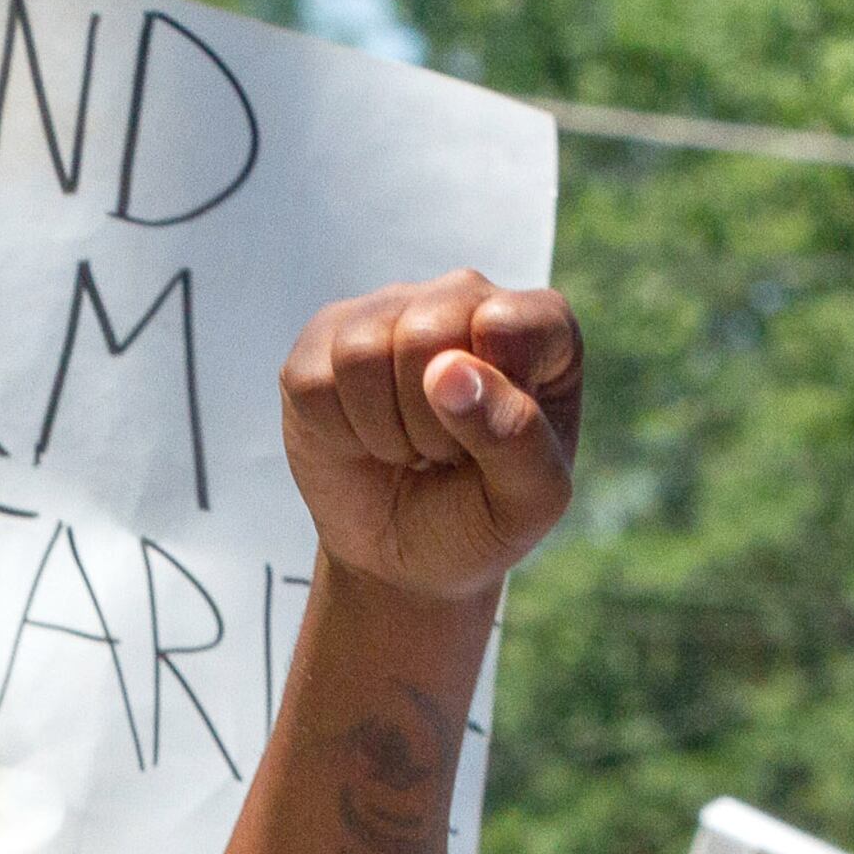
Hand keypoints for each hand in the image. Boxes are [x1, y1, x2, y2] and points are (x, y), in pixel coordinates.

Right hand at [278, 274, 582, 600]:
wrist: (404, 556)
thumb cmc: (481, 518)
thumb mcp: (527, 501)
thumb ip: (517, 437)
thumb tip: (450, 368)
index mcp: (539, 326)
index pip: (507, 325)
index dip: (491, 397)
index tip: (494, 441)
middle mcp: (464, 297)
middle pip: (425, 333)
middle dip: (430, 424)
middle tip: (444, 454)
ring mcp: (388, 311)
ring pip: (361, 352)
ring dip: (384, 432)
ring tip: (407, 449)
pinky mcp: (322, 340)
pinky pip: (314, 381)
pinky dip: (338, 435)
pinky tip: (364, 442)